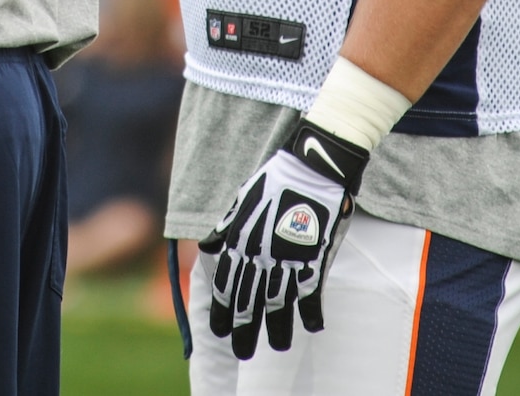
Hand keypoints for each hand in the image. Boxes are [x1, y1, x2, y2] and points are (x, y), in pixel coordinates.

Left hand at [197, 120, 366, 359]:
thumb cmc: (274, 181)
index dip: (222, 310)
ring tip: (279, 346)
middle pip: (249, 301)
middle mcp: (260, 254)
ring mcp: (287, 257)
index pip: (225, 284)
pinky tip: (311, 327)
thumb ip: (225, 228)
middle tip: (242, 352)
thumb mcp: (240, 201)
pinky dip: (311, 312)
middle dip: (245, 329)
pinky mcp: (313, 257)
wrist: (310, 167)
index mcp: (240, 240)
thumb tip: (206, 246)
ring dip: (278, 328)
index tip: (219, 331)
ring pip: (279, 303)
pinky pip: (310, 292)